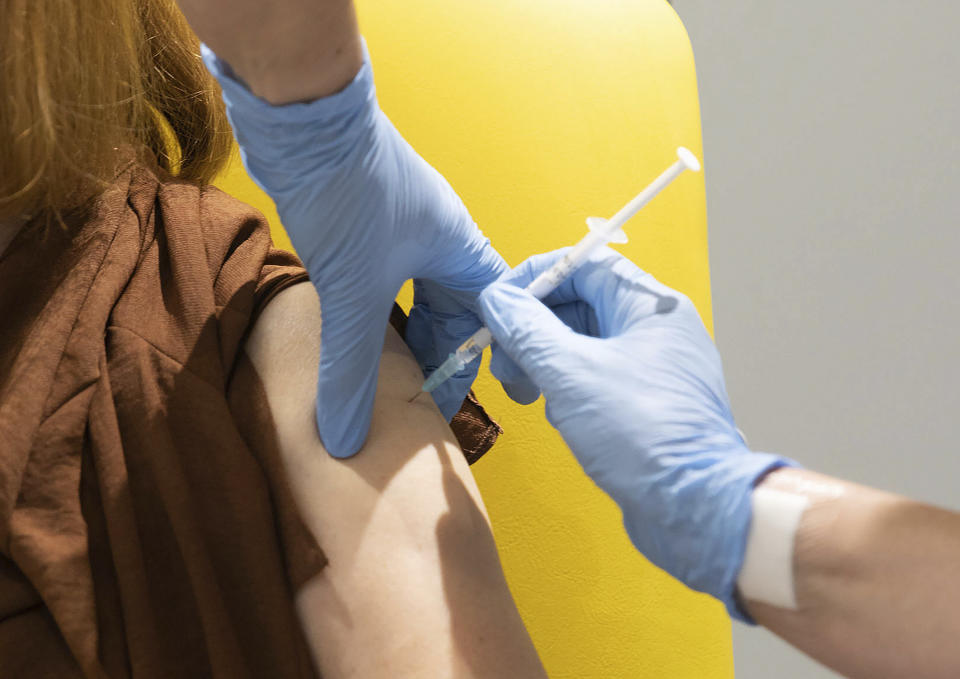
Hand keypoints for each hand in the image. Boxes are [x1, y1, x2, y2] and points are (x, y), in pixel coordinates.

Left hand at [203, 42, 512, 456]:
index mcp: (460, 249)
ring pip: (415, 294)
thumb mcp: (354, 292)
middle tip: (416, 399)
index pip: (490, 316)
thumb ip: (353, 370)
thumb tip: (347, 438)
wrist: (303, 115)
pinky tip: (353, 334)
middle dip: (437, 354)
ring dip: (403, 334)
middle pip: (453, 309)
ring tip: (386, 377)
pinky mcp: (365, 221)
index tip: (460, 399)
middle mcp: (438, 237)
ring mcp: (401, 227)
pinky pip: (382, 280)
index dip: (481, 360)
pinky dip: (374, 312)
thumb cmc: (349, 191)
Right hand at [477, 248, 794, 618]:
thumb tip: (497, 298)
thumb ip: (528, 331)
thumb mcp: (571, 374)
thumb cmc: (645, 435)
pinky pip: (596, 378)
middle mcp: (656, 330)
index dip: (536, 278)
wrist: (694, 508)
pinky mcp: (646, 404)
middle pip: (580, 305)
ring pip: (583, 345)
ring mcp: (653, 368)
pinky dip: (567, 389)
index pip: (585, 264)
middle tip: (504, 361)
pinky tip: (558, 415)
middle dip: (533, 330)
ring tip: (527, 394)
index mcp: (650, 306)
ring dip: (545, 363)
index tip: (500, 302)